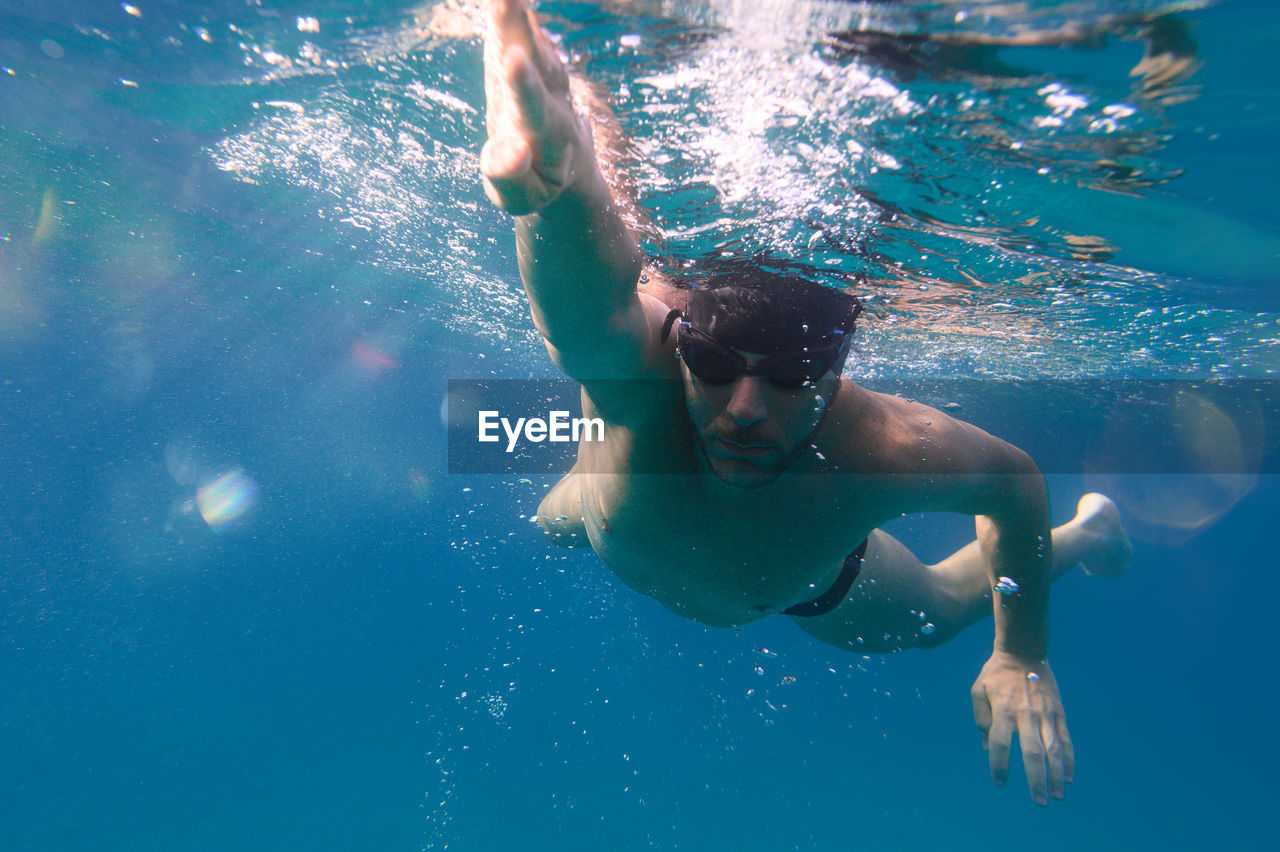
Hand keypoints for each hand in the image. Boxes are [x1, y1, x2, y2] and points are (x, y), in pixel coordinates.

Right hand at [481, 0, 594, 214]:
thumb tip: (512, 149)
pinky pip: (526, 34)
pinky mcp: (533, 65)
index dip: (523, 84)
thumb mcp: (521, 197)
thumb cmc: (536, 184)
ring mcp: (543, 79)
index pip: (533, 107)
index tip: (514, 58)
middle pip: (536, 60)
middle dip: (517, 28)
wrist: (564, 164)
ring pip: (533, 41)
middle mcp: (549, 99)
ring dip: (516, 14)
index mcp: (546, 135)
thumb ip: (512, 177)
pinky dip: (515, 15)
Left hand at [970, 650, 1073, 805]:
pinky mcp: (1059, 712)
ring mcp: (1046, 714)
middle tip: (1039, 801)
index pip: (1001, 745)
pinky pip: (1066, 739)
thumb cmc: (996, 674)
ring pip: (1054, 750)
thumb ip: (981, 720)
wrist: (1023, 652)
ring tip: (1058, 795)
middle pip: (1033, 753)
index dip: (1000, 766)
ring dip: (1057, 775)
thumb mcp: (978, 691)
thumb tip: (987, 748)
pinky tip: (1069, 776)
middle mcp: (1026, 715)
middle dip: (1036, 780)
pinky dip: (1069, 759)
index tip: (1000, 783)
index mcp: (1003, 711)